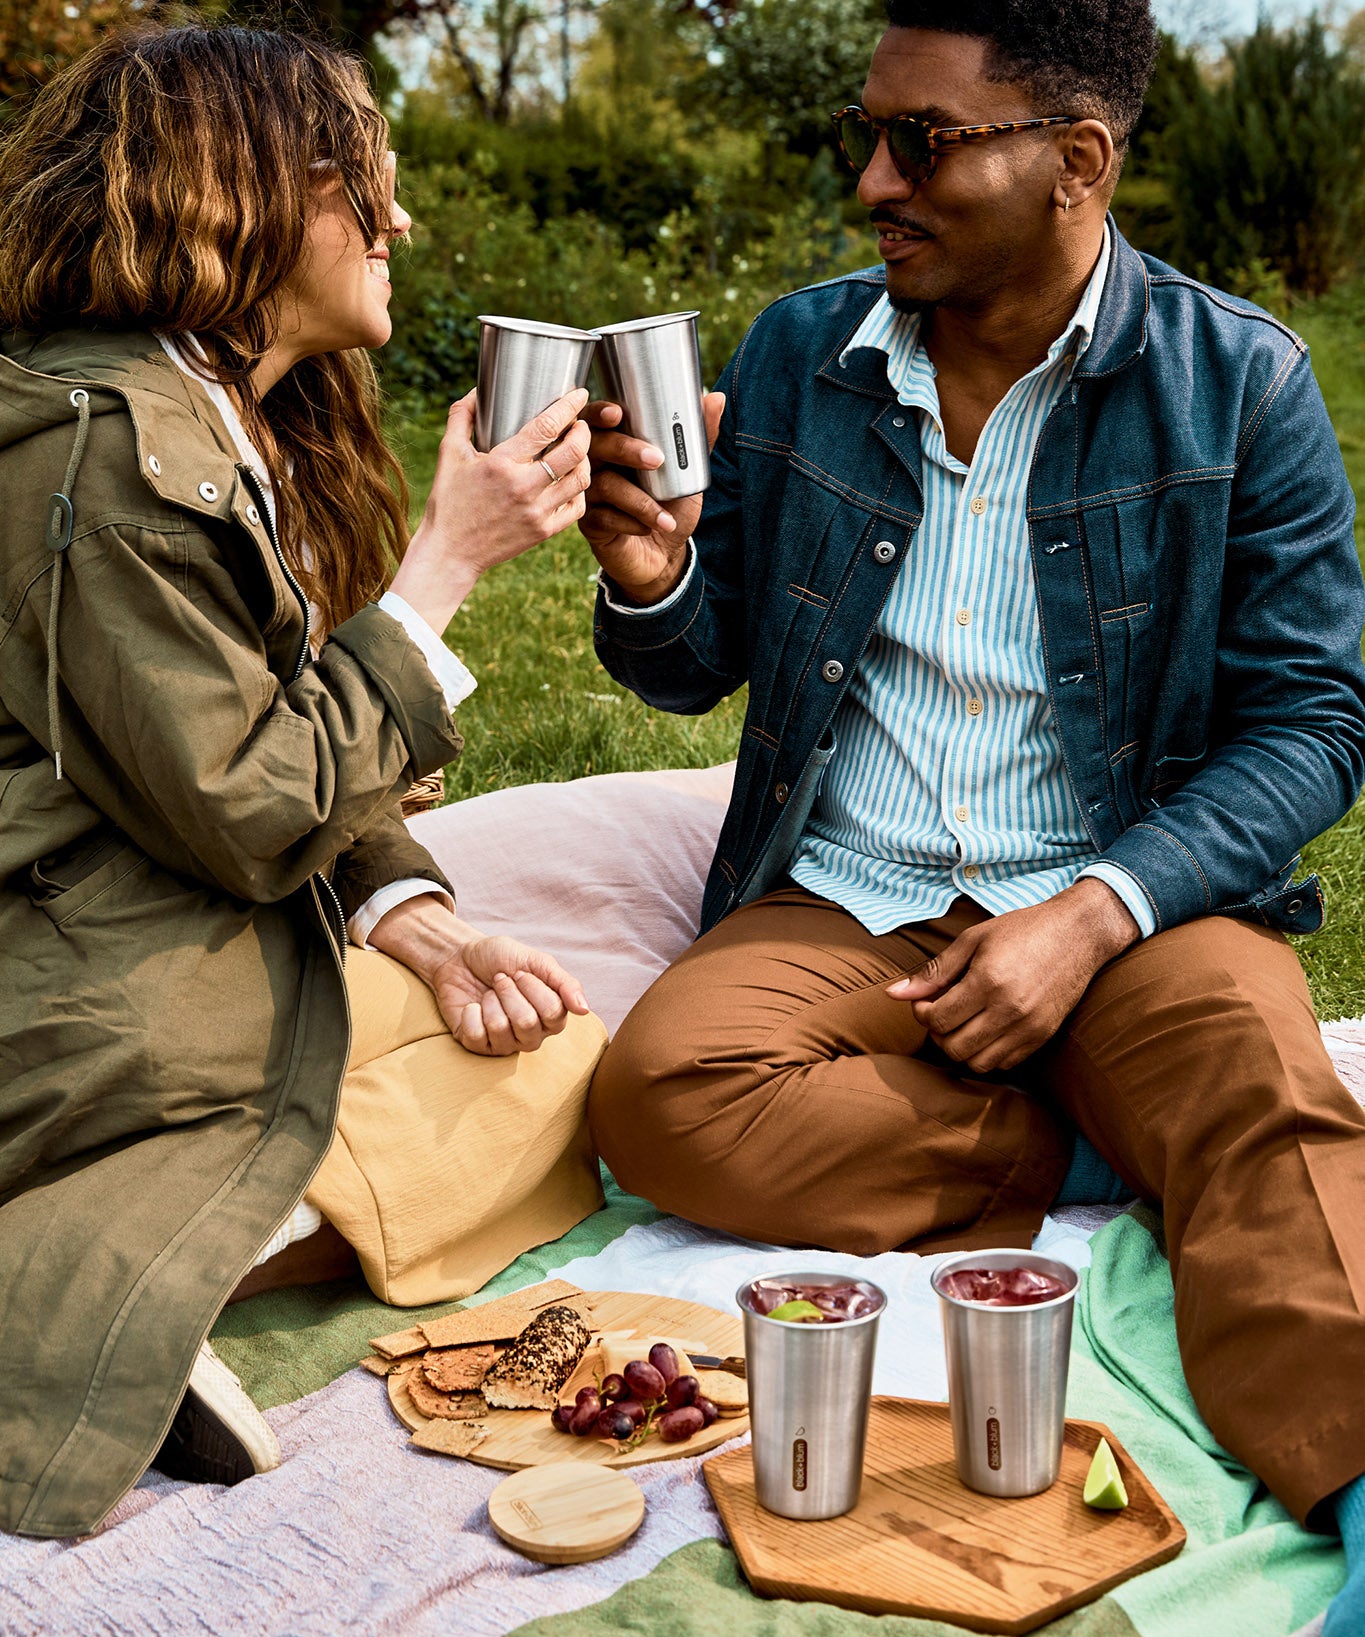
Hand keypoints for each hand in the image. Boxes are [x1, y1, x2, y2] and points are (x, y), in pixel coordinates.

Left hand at [367, 897, 590, 1055]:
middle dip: (509, 992)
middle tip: (500, 981)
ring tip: (488, 993)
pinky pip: (476, 1035)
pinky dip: (471, 1012)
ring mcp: (504, 1044)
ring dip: (490, 1000)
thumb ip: (564, 984)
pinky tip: (473, 1006)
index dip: (532, 987)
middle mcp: (531, 1035)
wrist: (460, 957)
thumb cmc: (501, 959)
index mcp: (551, 1016)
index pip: (553, 1012)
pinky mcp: (478, 1046)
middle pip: (527, 1022)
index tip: (518, 972)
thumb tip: (585, 1010)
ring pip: (500, 1028)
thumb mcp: (536, 961)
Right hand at [390, 387, 592, 634]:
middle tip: (580, 424)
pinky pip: (577, 507)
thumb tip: (476, 390)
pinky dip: (580, 490)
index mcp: (501, 464)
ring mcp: (537, 512)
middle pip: (574, 451)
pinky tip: (572, 481)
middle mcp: (524, 487)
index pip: (547, 426)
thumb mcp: (448, 454)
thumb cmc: (448, 501)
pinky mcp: (544, 532)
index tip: (578, 394)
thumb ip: (461, 417)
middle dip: (584, 431)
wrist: (450, 553)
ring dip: (586, 459)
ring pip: (581, 479)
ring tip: (578, 450)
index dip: (569, 405)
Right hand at [580, 391, 724, 604]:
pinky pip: (603, 517)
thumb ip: (698, 439)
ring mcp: (590, 495)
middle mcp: (597, 466)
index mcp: (615, 446)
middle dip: (624, 449)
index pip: (597, 421)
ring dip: (638, 500)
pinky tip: (648, 529)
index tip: (617, 413)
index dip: (600, 413)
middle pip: (595, 446)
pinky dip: (630, 522)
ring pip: (602, 484)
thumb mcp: (689, 473)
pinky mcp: (590, 524)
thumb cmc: (670, 506)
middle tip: (655, 459)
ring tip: (666, 516)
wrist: (664, 554)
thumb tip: (716, 399)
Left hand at [885, 880, 1140, 1073]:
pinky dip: (987, 1054)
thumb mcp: (973, 939)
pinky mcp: (1043, 1036)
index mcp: (988, 981)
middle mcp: (1009, 1010)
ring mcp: (1029, 1027)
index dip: (922, 1013)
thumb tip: (894, 994)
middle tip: (940, 1012)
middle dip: (937, 1034)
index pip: (937, 1020)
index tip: (926, 1000)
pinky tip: (985, 1029)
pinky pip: (1005, 1064)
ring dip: (961, 1047)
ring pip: (977, 1063)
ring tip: (961, 1022)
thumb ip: (934, 971)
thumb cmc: (1022, 930)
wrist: (1078, 933)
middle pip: (954, 1047)